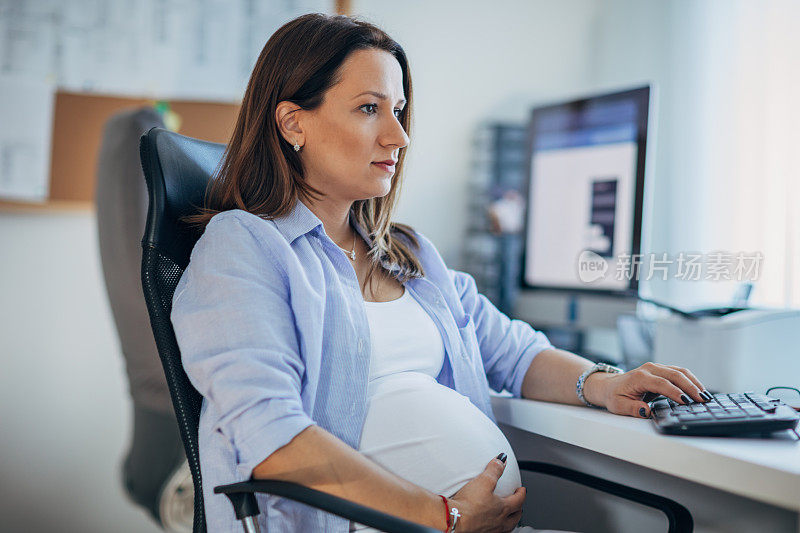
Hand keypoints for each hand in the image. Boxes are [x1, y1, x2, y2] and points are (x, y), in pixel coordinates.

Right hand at [448, 454, 525, 532]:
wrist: (455, 519)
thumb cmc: (469, 504)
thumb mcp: (484, 480)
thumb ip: (494, 469)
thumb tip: (502, 460)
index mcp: (503, 508)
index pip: (518, 501)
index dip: (521, 494)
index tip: (522, 490)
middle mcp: (499, 522)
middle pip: (515, 517)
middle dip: (518, 510)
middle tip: (518, 504)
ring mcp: (491, 530)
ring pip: (506, 528)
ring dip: (509, 522)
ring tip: (507, 518)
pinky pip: (494, 532)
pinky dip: (496, 528)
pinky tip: (490, 525)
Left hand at [584, 362, 711, 417]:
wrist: (609, 385)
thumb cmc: (614, 395)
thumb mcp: (619, 405)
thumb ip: (633, 408)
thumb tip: (646, 411)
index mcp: (639, 377)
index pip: (662, 383)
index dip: (675, 392)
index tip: (687, 401)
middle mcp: (649, 369)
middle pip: (674, 375)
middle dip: (690, 387)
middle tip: (702, 400)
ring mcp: (656, 367)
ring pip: (679, 371)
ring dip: (693, 382)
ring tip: (705, 396)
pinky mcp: (661, 370)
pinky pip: (678, 372)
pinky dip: (690, 380)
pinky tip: (698, 390)